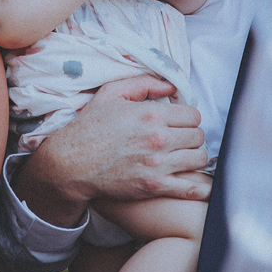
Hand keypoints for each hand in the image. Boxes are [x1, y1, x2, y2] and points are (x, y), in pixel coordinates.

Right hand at [14, 75, 209, 225]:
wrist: (71, 164)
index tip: (178, 123)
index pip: (193, 115)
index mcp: (150, 114)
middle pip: (198, 135)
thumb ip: (144, 83)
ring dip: (193, 156)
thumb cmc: (90, 127)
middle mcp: (158, 138)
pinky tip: (197, 182)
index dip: (186, 117)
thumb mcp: (111, 93)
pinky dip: (199, 186)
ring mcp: (158, 164)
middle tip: (179, 139)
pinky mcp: (154, 186)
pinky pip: (191, 188)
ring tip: (181, 156)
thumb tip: (171, 86)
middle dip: (190, 135)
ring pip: (199, 158)